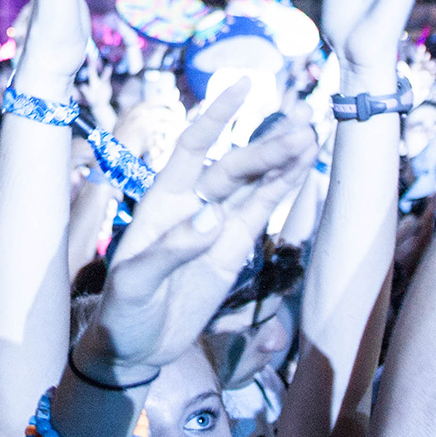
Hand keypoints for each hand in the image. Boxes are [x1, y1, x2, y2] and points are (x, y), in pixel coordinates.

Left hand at [78, 104, 312, 380]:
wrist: (134, 349)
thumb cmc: (123, 312)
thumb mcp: (135, 284)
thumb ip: (171, 250)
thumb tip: (213, 219)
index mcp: (162, 201)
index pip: (191, 147)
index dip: (215, 117)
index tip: (242, 87)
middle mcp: (193, 204)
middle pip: (234, 167)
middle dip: (266, 148)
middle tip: (301, 130)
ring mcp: (218, 225)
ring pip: (255, 185)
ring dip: (283, 160)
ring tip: (312, 133)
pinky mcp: (236, 249)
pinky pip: (262, 213)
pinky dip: (284, 189)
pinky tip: (305, 165)